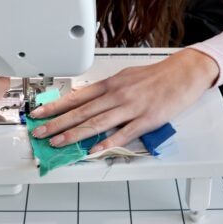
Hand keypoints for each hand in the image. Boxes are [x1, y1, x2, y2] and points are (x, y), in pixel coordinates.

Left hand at [29, 49, 219, 152]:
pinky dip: (107, 142)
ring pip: (97, 123)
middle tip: (39, 132)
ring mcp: (131, 108)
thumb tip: (85, 97)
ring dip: (75, 134)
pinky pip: (123, 133)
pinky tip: (93, 150)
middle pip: (82, 111)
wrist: (184, 73)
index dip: (55, 106)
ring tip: (58, 142)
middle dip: (57, 122)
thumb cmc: (156, 76)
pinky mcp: (147, 120)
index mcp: (111, 84)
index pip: (76, 97)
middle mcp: (117, 94)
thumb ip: (106, 89)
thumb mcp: (126, 76)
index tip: (38, 114)